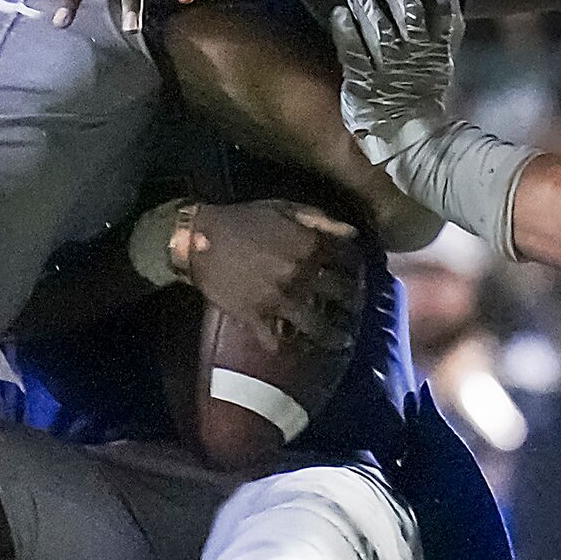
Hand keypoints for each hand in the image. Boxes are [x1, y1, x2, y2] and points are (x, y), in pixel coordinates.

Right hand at [182, 199, 364, 350]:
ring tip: (342, 341)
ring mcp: (279, 300)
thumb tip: (354, 234)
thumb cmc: (243, 219)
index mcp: (310, 246)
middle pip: (341, 295)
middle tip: (356, 309)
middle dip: (353, 303)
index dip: (358, 268)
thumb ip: (322, 220)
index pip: (349, 261)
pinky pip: (278, 342)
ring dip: (333, 336)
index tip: (361, 275)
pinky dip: (289, 350)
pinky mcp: (256, 317)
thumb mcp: (285, 208)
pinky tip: (299, 351)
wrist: (199, 239)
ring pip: (316, 326)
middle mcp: (301, 275)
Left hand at [328, 0, 460, 164]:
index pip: (437, 6)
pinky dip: (345, 31)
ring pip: (380, 28)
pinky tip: (338, 14)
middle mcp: (415, 55)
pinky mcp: (363, 83)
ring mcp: (389, 69)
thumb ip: (447, 28)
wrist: (412, 138)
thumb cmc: (423, 93)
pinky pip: (353, 52)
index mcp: (437, 48)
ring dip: (366, 2)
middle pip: (408, 11)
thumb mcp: (443, 59)